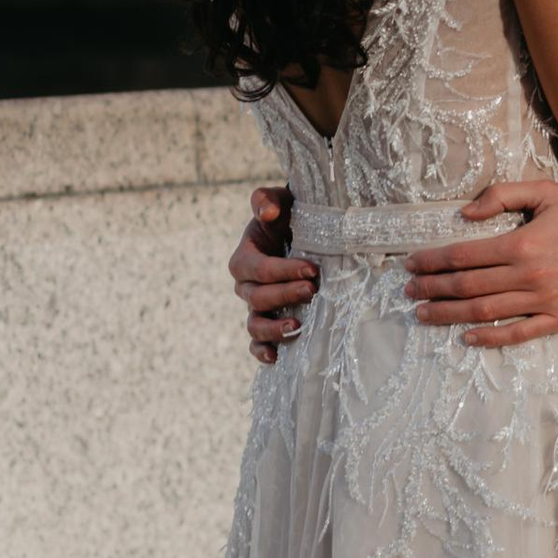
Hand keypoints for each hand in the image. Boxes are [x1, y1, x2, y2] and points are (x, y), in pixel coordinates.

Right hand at [232, 184, 314, 365]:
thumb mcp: (280, 200)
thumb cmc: (291, 215)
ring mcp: (256, 307)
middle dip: (285, 295)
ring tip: (298, 325)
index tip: (312, 270)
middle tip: (313, 289)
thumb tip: (268, 212)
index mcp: (245, 258)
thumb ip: (267, 200)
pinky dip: (262, 351)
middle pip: (258, 297)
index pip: (259, 269)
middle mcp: (246, 285)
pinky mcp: (267, 320)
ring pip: (254, 324)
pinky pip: (257, 342)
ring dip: (274, 328)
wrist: (303, 233)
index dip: (282, 271)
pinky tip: (276, 357)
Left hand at [402, 180, 557, 347]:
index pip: (463, 255)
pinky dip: (489, 337)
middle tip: (408, 291)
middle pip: (467, 286)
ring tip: (424, 314)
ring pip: (485, 311)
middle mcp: (528, 276)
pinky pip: (517, 333)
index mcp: (522, 244)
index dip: (432, 260)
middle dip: (431, 289)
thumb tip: (465, 213)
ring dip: (449, 314)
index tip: (410, 263)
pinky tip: (467, 337)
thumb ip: (502, 196)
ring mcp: (543, 302)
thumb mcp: (546, 192)